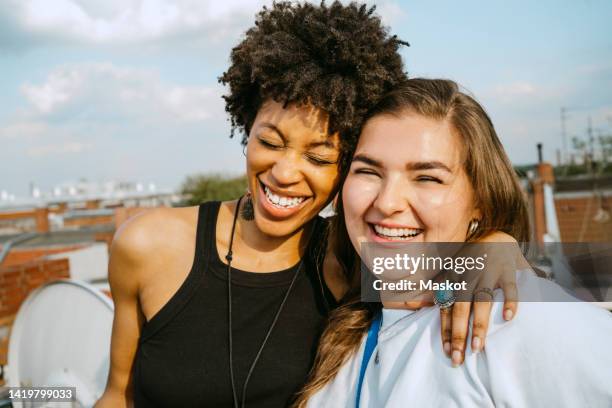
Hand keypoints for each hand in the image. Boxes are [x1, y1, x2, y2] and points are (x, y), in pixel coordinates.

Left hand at [439, 231, 528, 365]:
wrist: (495, 237)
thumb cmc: (470, 261)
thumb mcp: (450, 270)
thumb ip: (440, 288)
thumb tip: (417, 303)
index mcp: (452, 278)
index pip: (446, 307)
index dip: (446, 330)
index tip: (448, 352)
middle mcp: (467, 276)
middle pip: (460, 308)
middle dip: (458, 334)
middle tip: (458, 358)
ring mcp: (487, 272)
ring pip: (481, 301)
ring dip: (479, 324)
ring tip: (477, 346)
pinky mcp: (507, 270)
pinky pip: (509, 287)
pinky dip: (510, 301)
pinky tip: (508, 318)